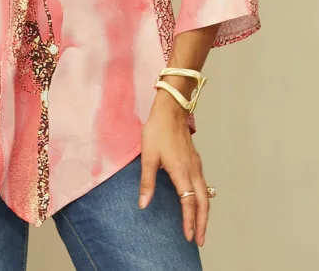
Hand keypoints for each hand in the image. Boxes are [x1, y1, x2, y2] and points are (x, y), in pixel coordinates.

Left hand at [138, 92, 209, 246]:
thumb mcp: (148, 156)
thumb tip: (143, 204)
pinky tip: (199, 202)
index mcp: (181, 172)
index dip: (189, 221)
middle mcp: (193, 171)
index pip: (188, 203)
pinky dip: (204, 200)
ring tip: (202, 227)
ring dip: (205, 213)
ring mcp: (196, 165)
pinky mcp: (196, 160)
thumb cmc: (157, 131)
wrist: (171, 109)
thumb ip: (147, 182)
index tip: (189, 237)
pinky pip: (204, 185)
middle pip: (203, 203)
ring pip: (205, 195)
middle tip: (200, 240)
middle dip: (202, 223)